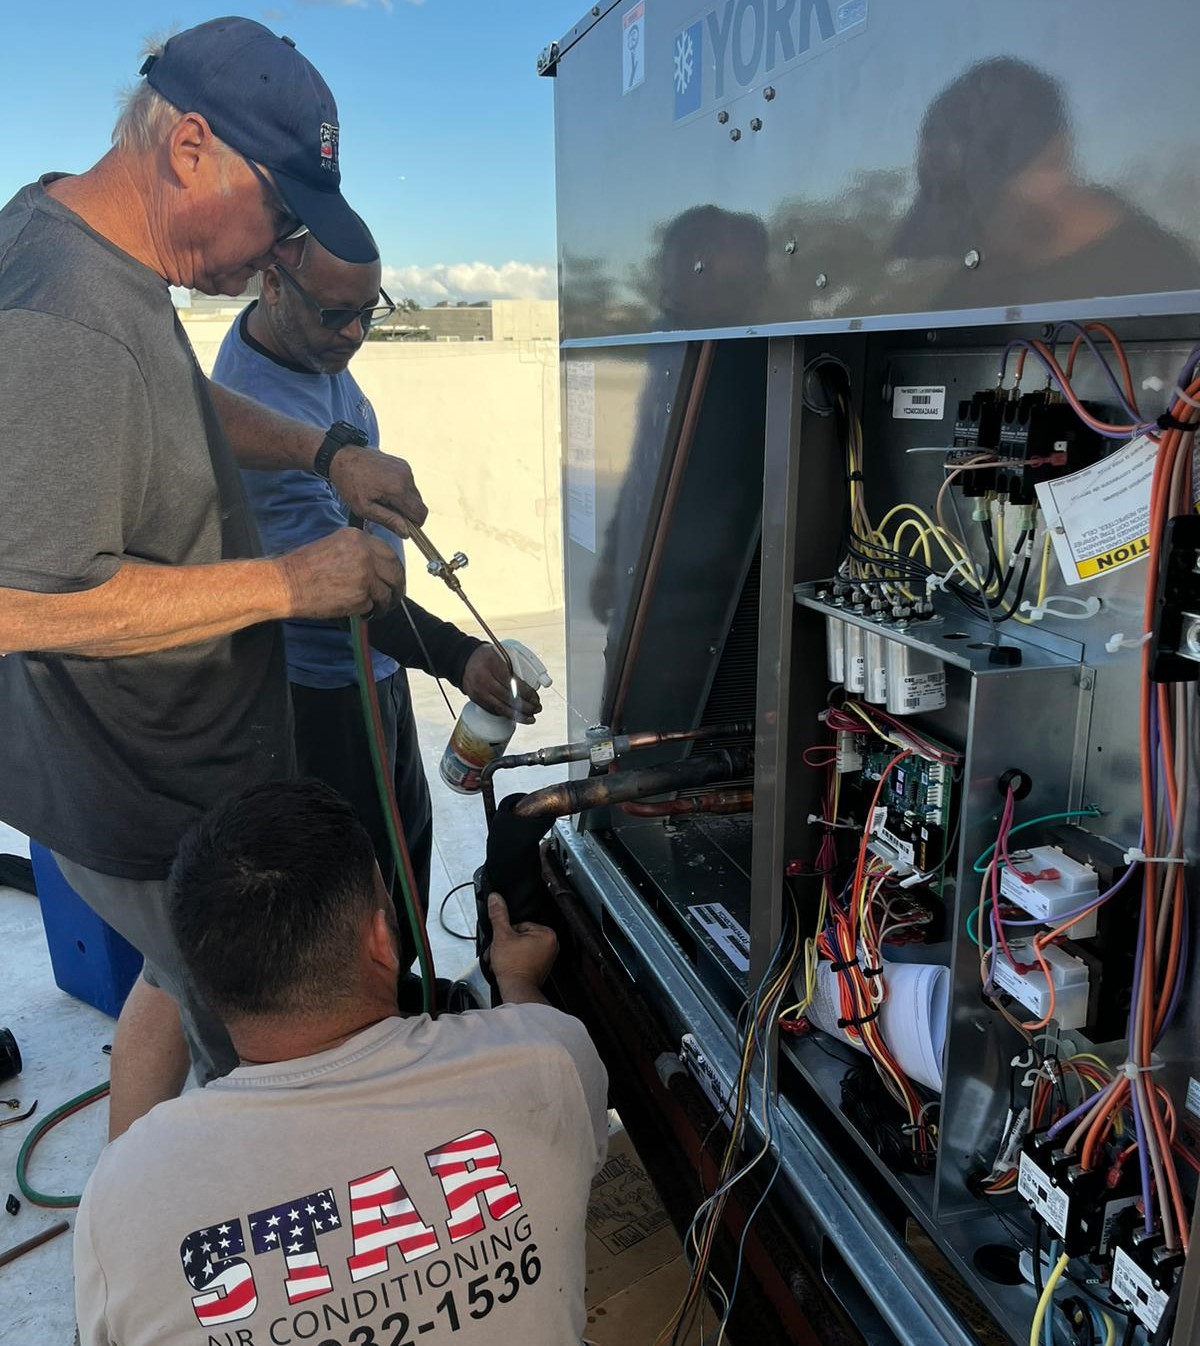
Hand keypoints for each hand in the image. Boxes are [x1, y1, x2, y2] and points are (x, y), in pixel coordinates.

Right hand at [277, 528, 405, 619]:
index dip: (394, 567)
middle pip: (395, 571)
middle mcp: (365, 554)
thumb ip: (357, 551)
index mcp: (358, 538)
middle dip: (398, 586)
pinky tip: (360, 611)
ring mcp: (365, 575)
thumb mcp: (334, 545)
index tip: (394, 576)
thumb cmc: (303, 567)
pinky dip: (368, 610)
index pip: (389, 552)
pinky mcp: (361, 596)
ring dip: (386, 602)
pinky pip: (372, 605)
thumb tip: (376, 565)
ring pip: (387, 592)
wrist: (287, 583)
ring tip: (380, 608)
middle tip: (395, 595)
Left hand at [329, 446, 427, 535]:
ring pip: (414, 494)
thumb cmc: (350, 484)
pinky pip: (409, 483)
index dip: (415, 524)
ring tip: (383, 499)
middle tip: (388, 512)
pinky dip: (401, 490)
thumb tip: (406, 532)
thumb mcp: (364, 508)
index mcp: (398, 489)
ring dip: (404, 501)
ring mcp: (405, 469)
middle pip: (419, 504)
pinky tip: (384, 489)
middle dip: (408, 513)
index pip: (420, 513)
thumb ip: (388, 520)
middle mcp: (406, 477)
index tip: (403, 527)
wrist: (343, 457)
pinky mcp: (402, 464)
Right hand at [462, 646, 541, 722]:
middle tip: (537, 708)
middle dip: (526, 706)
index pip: (513, 683)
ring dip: (518, 715)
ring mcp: (479, 692)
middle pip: (509, 698)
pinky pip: (494, 710)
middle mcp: (484, 680)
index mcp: (493, 665)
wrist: (462, 661)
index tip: (536, 698)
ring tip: (531, 718)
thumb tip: (532, 683)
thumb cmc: (486, 656)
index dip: (527, 693)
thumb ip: (514, 667)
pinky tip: (517, 717)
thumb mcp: (501, 655)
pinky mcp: (477, 700)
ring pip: (501, 708)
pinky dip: (507, 714)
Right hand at [487, 892, 557, 996]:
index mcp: (547, 934)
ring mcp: (547, 957)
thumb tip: (496, 899)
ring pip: (521, 947)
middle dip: (507, 944)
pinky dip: (515, 960)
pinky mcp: (541, 967)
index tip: (502, 941)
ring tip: (502, 960)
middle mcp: (551, 945)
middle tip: (500, 952)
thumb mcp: (502, 936)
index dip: (507, 932)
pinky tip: (507, 966)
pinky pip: (525, 957)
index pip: (521, 924)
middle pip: (521, 935)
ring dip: (508, 952)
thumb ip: (499, 915)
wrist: (516, 990)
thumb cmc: (513, 967)